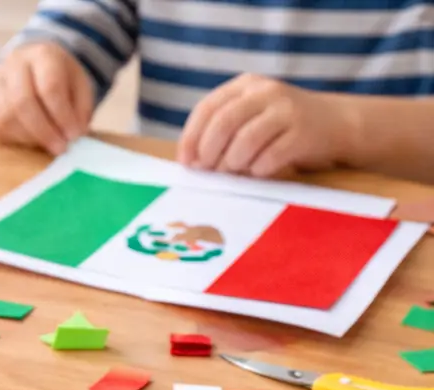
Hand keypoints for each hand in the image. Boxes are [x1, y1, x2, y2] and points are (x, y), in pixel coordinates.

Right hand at [0, 42, 93, 155]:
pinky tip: (31, 139)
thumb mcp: (79, 85)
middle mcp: (14, 63)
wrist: (32, 65)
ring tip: (47, 143)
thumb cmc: (58, 77)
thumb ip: (80, 108)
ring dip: (30, 137)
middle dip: (44, 131)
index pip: (50, 86)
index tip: (74, 136)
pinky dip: (16, 138)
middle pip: (23, 102)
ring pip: (6, 117)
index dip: (62, 115)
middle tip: (60, 148)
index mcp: (42, 54)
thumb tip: (74, 134)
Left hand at [177, 74, 358, 178]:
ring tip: (237, 172)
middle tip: (210, 172)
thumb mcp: (249, 118)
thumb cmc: (280, 128)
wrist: (336, 123)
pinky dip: (258, 170)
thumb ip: (221, 132)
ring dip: (234, 165)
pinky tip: (260, 172)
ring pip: (245, 142)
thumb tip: (191, 161)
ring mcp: (286, 109)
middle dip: (210, 153)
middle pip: (223, 123)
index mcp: (245, 86)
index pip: (207, 108)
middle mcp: (265, 92)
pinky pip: (269, 157)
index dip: (191, 138)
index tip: (186, 163)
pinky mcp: (303, 132)